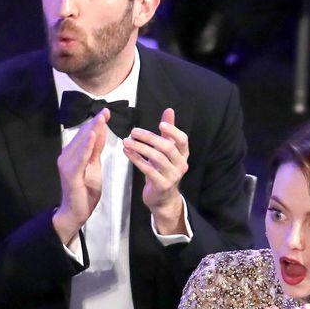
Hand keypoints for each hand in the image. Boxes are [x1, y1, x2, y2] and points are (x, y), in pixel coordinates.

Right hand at [52, 109, 108, 242]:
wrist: (76, 212)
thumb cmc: (85, 192)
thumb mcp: (94, 167)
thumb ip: (96, 151)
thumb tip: (100, 133)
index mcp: (73, 154)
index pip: (86, 135)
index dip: (96, 123)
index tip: (106, 112)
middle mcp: (66, 156)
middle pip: (83, 136)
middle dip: (95, 123)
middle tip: (106, 111)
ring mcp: (67, 165)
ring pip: (81, 144)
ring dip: (91, 131)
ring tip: (101, 119)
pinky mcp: (70, 175)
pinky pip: (79, 158)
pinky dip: (86, 147)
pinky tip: (92, 137)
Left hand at [123, 107, 188, 233]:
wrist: (162, 198)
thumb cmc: (163, 170)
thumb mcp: (167, 151)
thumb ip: (168, 131)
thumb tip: (169, 110)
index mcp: (183, 155)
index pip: (183, 140)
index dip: (173, 131)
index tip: (160, 124)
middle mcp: (181, 165)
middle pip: (167, 147)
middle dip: (149, 137)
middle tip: (133, 131)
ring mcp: (172, 176)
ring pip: (156, 158)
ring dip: (139, 148)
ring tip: (126, 141)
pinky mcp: (162, 185)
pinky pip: (147, 169)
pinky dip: (136, 159)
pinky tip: (127, 152)